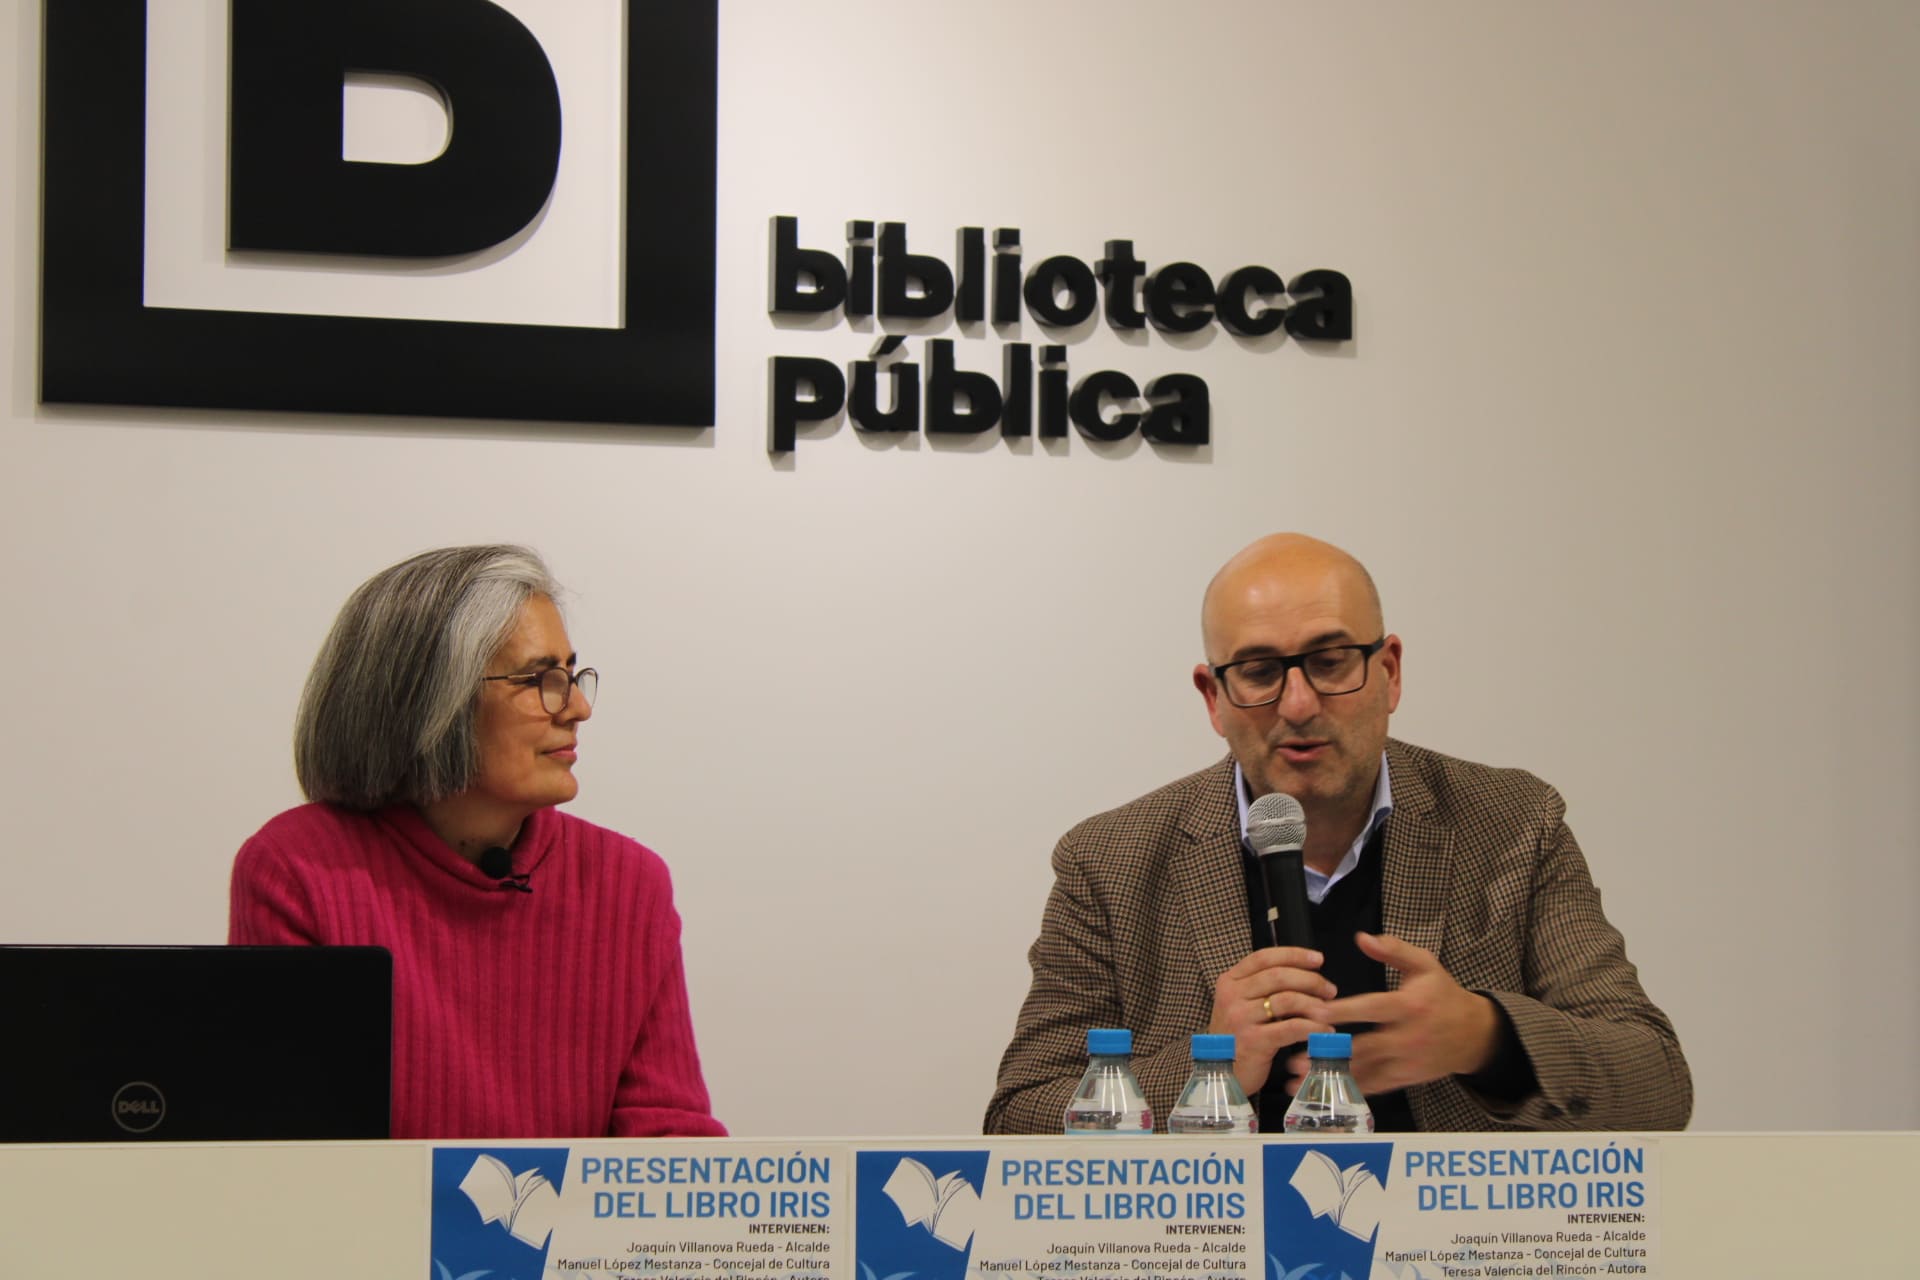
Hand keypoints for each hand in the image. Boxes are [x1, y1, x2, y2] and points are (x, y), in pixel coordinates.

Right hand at [1206, 946, 1337, 1095]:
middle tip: (1329, 989)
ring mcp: (1240, 1018)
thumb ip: (1262, 987)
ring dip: (1314, 1003)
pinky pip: (1291, 1028)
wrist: (1221, 1072)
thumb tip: (1305, 973)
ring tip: (1328, 1011)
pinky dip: (1313, 1027)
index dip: (1294, 955)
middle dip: (1310, 980)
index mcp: (1229, 981)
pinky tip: (1324, 1030)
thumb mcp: (1240, 1005)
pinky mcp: (1253, 1041)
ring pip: (1287, 999)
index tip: (1318, 959)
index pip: (1264, 957)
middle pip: (1278, 976)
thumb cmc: (1238, 1037)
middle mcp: (1231, 996)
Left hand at [1284, 931, 1500, 1095]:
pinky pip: (1375, 1085)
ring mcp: (1406, 1061)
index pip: (1372, 1008)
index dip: (1344, 1011)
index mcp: (1409, 1006)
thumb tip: (1362, 937)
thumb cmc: (1443, 995)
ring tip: (1300, 1079)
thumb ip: (1393, 950)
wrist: (1474, 1034)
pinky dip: (1349, 1088)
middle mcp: (1407, 1037)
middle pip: (1365, 1047)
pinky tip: (1324, 1089)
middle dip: (1330, 1052)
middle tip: (1295, 1057)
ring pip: (1366, 1071)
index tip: (1316, 1012)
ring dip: (1333, 1076)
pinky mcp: (1405, 1078)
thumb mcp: (1426, 965)